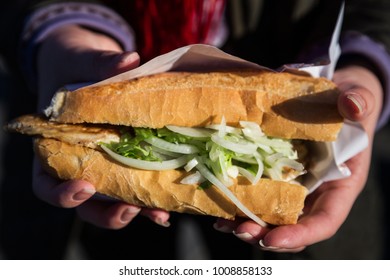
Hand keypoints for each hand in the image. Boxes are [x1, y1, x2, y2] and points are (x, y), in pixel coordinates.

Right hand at [34, 25, 169, 228]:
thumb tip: (129, 60)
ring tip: (158, 213)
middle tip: (128, 210)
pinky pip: (136, 184)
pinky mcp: (127, 161)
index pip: (46, 183)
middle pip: (84, 204)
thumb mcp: (80, 60)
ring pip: (113, 201)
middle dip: (107, 213)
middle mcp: (78, 164)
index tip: (84, 187)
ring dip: (135, 210)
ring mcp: (104, 166)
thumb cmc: (75, 65)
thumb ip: (100, 62)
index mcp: (53, 148)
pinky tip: (169, 200)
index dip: (60, 194)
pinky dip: (151, 196)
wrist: (88, 66)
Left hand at [214, 64, 382, 251]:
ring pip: (271, 215)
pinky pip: (257, 194)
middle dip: (265, 234)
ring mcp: (292, 185)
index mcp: (339, 184)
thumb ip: (359, 102)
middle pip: (291, 225)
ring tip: (223, 224)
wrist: (330, 101)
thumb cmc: (347, 105)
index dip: (301, 234)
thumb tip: (352, 105)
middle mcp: (314, 192)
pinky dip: (239, 203)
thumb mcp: (358, 99)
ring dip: (246, 223)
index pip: (325, 220)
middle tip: (239, 230)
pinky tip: (219, 205)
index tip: (273, 239)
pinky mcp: (273, 174)